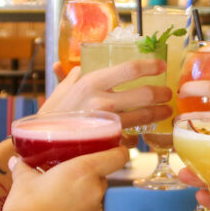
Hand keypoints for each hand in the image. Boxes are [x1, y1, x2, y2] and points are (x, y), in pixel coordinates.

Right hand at [0, 146, 128, 210]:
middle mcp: (94, 192)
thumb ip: (24, 168)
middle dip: (88, 176)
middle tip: (68, 174)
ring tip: (58, 198)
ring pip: (93, 199)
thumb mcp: (23, 181)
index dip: (118, 150)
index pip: (118, 156)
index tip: (114, 147)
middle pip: (101, 178)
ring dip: (81, 196)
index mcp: (84, 171)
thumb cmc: (26, 207)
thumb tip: (16, 161)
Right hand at [42, 58, 171, 132]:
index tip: (160, 65)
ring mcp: (107, 123)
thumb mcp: (61, 92)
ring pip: (143, 117)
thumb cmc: (51, 116)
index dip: (149, 66)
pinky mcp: (109, 142)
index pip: (130, 69)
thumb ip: (70, 77)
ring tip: (165, 111)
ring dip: (159, 113)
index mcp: (92, 83)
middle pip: (144, 94)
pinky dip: (139, 135)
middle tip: (167, 94)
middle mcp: (102, 101)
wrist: (42, 145)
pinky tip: (144, 133)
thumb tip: (74, 65)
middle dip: (161, 93)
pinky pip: (131, 138)